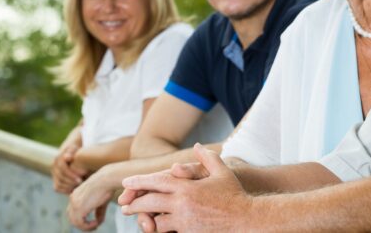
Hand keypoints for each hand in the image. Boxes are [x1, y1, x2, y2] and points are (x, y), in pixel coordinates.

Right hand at [51, 143, 86, 193]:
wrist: (70, 152)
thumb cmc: (75, 150)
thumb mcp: (74, 149)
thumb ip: (71, 152)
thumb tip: (67, 158)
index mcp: (57, 159)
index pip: (63, 169)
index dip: (71, 175)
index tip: (80, 179)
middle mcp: (54, 167)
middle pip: (60, 178)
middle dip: (71, 182)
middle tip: (81, 184)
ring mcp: (53, 174)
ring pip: (58, 184)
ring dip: (68, 187)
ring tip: (78, 188)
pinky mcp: (55, 179)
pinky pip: (57, 188)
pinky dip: (65, 191)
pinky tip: (74, 191)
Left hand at [66, 169, 113, 229]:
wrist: (108, 178)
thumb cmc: (107, 186)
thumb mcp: (101, 200)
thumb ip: (98, 211)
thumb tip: (98, 221)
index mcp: (76, 195)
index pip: (73, 211)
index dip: (82, 219)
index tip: (94, 222)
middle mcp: (73, 199)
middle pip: (72, 217)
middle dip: (82, 224)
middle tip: (94, 226)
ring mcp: (74, 203)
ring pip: (75, 222)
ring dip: (85, 227)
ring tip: (96, 225)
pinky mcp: (79, 208)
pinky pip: (80, 223)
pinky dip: (88, 226)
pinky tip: (96, 223)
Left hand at [120, 143, 250, 232]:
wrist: (245, 218)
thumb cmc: (234, 194)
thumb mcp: (222, 171)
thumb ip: (207, 157)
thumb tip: (197, 146)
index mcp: (187, 186)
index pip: (156, 182)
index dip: (139, 182)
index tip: (126, 184)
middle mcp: (182, 203)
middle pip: (150, 202)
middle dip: (135, 204)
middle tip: (125, 206)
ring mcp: (184, 220)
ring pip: (156, 221)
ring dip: (147, 220)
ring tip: (141, 220)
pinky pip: (168, 232)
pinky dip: (162, 230)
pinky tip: (158, 229)